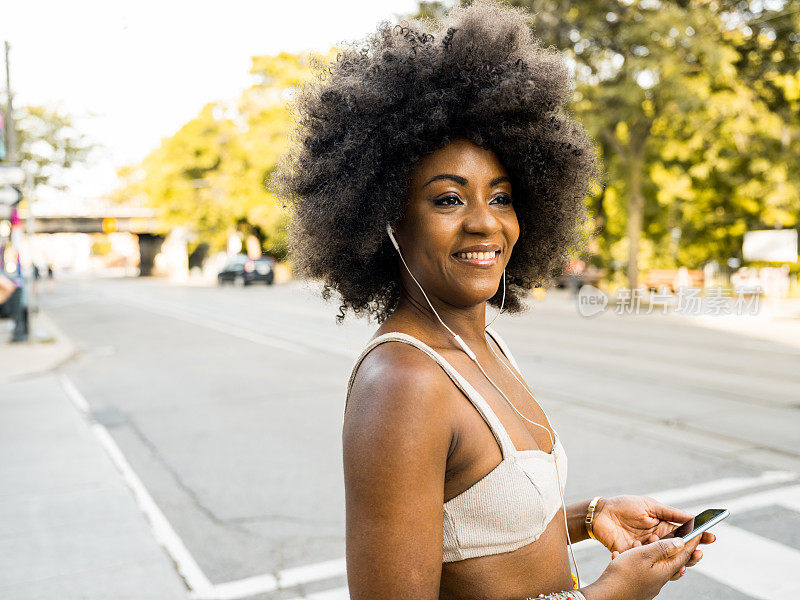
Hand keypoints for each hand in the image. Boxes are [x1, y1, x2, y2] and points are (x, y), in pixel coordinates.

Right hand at [582, 537, 699, 599]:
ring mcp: (650, 583)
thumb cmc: (623, 575)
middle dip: (674, 547)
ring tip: (641, 542)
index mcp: (665, 570)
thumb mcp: (644, 556)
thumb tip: (681, 543)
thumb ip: (663, 548)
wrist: (606, 595)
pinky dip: (639, 558)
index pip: (683, 554)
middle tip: (678, 537)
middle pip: (673, 560)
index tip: (698, 533)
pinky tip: (626, 555)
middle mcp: (660, 578)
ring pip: (656, 563)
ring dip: (652, 551)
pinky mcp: (639, 584)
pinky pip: (643, 569)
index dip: (691, 542)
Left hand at [591, 495, 714, 569]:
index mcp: (664, 527)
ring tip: (674, 552)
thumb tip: (693, 517)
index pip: (686, 535)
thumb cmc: (624, 506)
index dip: (700, 537)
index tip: (711, 538)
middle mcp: (658, 541)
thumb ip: (670, 513)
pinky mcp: (635, 556)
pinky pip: (646, 563)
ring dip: (673, 559)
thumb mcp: (649, 506)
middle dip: (691, 554)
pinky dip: (650, 560)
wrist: (600, 514)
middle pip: (680, 552)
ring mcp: (647, 550)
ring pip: (666, 561)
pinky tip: (651, 552)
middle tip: (698, 552)